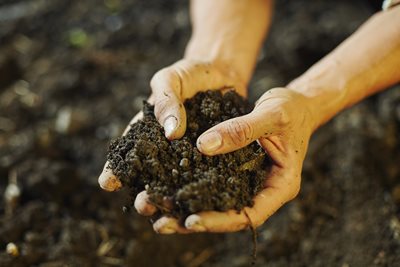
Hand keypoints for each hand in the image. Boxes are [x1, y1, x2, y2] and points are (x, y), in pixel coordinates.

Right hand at [98, 58, 245, 204]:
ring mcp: (190, 153)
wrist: (222, 73)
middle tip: (142, 205)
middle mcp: (167, 147)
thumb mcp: (171, 79)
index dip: (117, 167)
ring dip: (170, 197)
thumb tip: (171, 133)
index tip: (107, 183)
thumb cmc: (190, 74)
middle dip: (144, 191)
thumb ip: (166, 101)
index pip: (129, 152)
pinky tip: (199, 203)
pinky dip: (202, 188)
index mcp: (150, 130)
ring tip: (165, 213)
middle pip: (152, 174)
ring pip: (177, 180)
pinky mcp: (215, 156)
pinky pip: (208, 174)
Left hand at [153, 88, 314, 232]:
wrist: (296, 105)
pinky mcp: (237, 172)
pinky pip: (215, 185)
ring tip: (159, 216)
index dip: (220, 221)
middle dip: (197, 222)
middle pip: (230, 216)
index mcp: (281, 186)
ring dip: (190, 210)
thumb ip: (240, 130)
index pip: (251, 215)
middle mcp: (264, 190)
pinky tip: (170, 189)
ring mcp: (250, 183)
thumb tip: (203, 146)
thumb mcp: (271, 115)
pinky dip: (194, 189)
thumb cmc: (291, 110)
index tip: (191, 220)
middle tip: (164, 224)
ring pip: (219, 204)